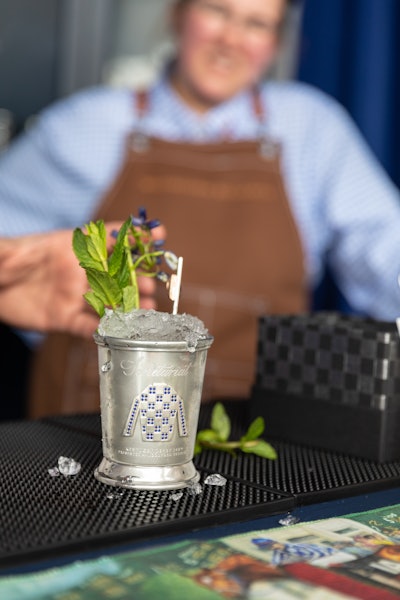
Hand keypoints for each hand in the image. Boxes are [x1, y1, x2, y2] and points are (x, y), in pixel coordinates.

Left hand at [0, 223, 164, 337]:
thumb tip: (25, 243)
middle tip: (152, 286)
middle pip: (115, 273)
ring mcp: (73, 296)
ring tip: (146, 311)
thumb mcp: (10, 251)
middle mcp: (78, 272)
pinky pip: (88, 326)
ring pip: (108, 301)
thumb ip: (21, 247)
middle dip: (137, 278)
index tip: (158, 234)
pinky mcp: (63, 318)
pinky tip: (120, 333)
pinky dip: (104, 330)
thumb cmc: (2, 262)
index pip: (108, 238)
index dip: (134, 235)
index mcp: (71, 248)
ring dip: (129, 306)